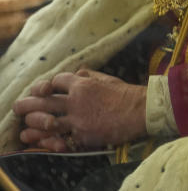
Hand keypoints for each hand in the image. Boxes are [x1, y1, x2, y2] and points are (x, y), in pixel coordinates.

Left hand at [13, 70, 147, 150]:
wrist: (141, 111)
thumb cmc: (126, 94)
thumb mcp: (107, 79)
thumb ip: (89, 75)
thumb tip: (77, 72)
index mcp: (83, 83)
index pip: (56, 81)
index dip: (48, 85)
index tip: (46, 90)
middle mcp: (76, 100)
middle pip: (44, 101)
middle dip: (28, 103)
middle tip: (19, 107)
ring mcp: (78, 118)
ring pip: (47, 121)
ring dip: (34, 123)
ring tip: (26, 127)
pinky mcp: (83, 134)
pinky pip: (60, 138)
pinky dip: (49, 140)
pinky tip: (40, 141)